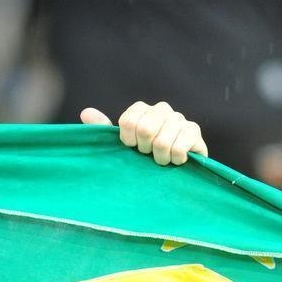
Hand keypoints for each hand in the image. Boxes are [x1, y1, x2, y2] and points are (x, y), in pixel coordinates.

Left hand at [80, 101, 207, 165]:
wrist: (173, 172)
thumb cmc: (142, 158)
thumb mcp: (120, 147)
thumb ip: (103, 130)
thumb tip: (86, 113)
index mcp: (141, 109)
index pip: (128, 122)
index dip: (128, 141)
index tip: (132, 148)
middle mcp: (161, 109)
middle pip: (145, 129)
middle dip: (144, 150)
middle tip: (148, 156)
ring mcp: (179, 119)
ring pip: (162, 141)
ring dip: (160, 159)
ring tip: (162, 160)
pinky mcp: (194, 131)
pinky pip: (179, 148)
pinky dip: (175, 159)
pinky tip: (176, 160)